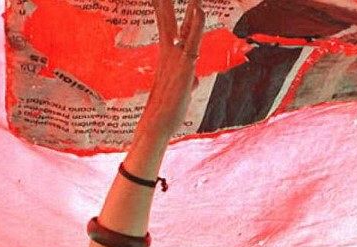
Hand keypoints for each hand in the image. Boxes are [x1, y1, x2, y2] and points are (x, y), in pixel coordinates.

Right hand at [135, 0, 204, 139]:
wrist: (157, 124)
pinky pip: (192, 40)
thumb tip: (194, 79)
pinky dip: (196, 23)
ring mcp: (176, 57)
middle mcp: (169, 52)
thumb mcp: (181, 89)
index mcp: (166, 55)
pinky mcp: (185, 66)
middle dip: (164, 2)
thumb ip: (188, 78)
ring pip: (178, 24)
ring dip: (185, 5)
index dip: (162, 7)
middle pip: (167, 19)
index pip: (164, 24)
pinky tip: (198, 8)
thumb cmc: (168, 110)